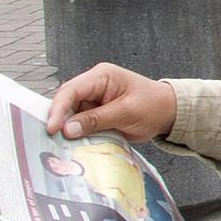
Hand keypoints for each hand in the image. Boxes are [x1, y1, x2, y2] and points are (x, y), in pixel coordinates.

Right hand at [45, 64, 177, 141]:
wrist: (169, 112)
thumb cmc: (153, 106)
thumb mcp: (126, 113)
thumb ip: (96, 120)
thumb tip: (67, 129)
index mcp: (102, 76)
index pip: (71, 90)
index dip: (58, 109)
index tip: (52, 128)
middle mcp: (93, 85)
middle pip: (66, 102)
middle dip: (59, 120)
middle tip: (51, 139)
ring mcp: (93, 99)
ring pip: (71, 114)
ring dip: (67, 129)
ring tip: (60, 144)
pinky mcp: (95, 112)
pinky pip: (80, 123)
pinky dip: (77, 133)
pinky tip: (73, 144)